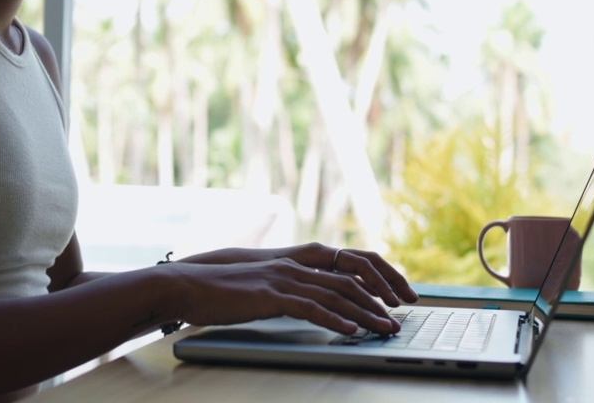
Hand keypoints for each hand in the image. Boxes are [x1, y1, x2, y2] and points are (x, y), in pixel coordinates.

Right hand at [180, 243, 417, 309]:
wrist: (193, 285)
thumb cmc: (228, 292)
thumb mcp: (267, 289)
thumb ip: (293, 293)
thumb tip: (319, 308)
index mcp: (298, 263)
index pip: (348, 268)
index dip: (376, 281)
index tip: (396, 299)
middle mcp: (296, 267)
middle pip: (350, 280)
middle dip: (380, 298)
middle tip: (400, 317)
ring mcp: (284, 279)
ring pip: (336, 294)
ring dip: (365, 313)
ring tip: (385, 328)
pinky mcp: (271, 295)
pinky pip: (310, 307)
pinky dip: (334, 319)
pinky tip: (350, 331)